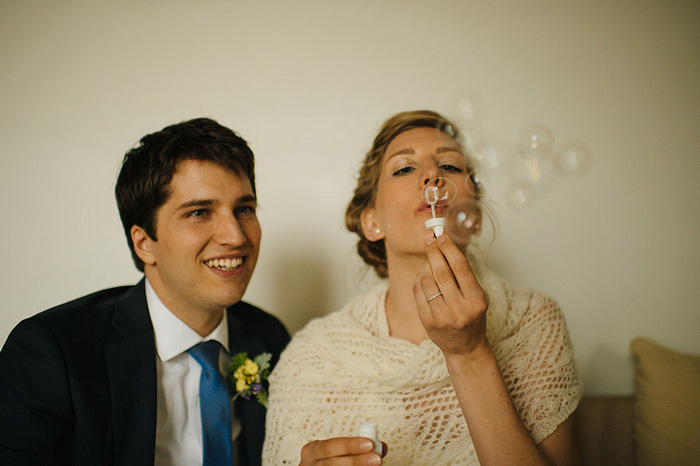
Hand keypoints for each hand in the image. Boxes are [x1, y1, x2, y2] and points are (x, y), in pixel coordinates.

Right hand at [299, 437, 386, 465]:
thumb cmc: (331, 464)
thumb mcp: (339, 454)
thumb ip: (357, 450)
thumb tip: (381, 447)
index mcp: (313, 451)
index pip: (330, 446)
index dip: (350, 445)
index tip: (370, 444)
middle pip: (332, 464)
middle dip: (356, 461)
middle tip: (376, 458)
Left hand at [413, 233, 489, 356]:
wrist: (465, 347)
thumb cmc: (472, 316)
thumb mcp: (477, 297)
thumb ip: (463, 276)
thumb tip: (445, 248)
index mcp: (476, 300)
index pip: (461, 268)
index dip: (449, 249)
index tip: (442, 237)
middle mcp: (460, 309)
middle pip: (442, 272)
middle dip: (433, 252)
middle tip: (429, 240)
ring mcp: (442, 316)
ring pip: (427, 281)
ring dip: (425, 265)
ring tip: (428, 259)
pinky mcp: (428, 321)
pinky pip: (418, 293)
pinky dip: (419, 279)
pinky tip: (422, 274)